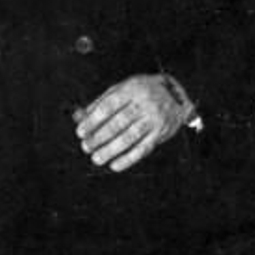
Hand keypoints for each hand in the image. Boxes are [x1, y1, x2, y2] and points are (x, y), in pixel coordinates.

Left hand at [74, 74, 191, 171]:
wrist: (176, 96)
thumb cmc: (142, 92)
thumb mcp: (122, 89)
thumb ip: (100, 102)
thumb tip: (79, 117)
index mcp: (132, 89)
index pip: (108, 106)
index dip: (93, 121)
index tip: (80, 132)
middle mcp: (144, 103)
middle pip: (118, 123)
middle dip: (99, 137)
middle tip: (86, 147)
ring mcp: (154, 119)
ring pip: (130, 137)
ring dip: (111, 150)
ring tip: (97, 158)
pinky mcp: (161, 133)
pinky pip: (143, 149)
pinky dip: (128, 159)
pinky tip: (115, 165)